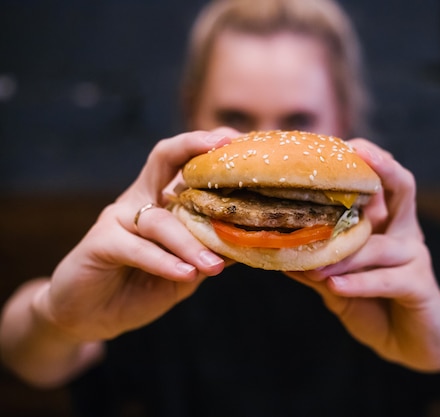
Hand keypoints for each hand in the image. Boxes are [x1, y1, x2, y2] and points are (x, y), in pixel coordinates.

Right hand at [35, 128, 237, 341]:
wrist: (90, 316)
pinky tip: (186, 274)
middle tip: (224, 148)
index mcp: (162, 200)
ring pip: (160, 220)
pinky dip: (164, 262)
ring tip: (215, 265)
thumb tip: (250, 243)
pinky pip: (137, 248)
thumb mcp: (185, 271)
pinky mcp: (100, 243)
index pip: (185, 162)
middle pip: (163, 159)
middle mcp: (140, 200)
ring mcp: (118, 218)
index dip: (209, 148)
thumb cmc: (140, 288)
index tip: (239, 140)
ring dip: (190, 243)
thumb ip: (209, 254)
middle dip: (194, 147)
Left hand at [285, 139, 439, 370]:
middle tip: (354, 153)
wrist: (413, 343)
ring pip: (380, 244)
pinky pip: (388, 279)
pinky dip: (359, 282)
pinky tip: (335, 286)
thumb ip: (316, 265)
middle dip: (381, 166)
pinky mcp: (421, 286)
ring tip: (315, 263)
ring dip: (346, 253)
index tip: (336, 144)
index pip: (378, 181)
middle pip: (401, 186)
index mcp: (384, 224)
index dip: (364, 159)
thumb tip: (275, 249)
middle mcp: (403, 232)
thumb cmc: (374, 306)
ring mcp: (415, 257)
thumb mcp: (338, 284)